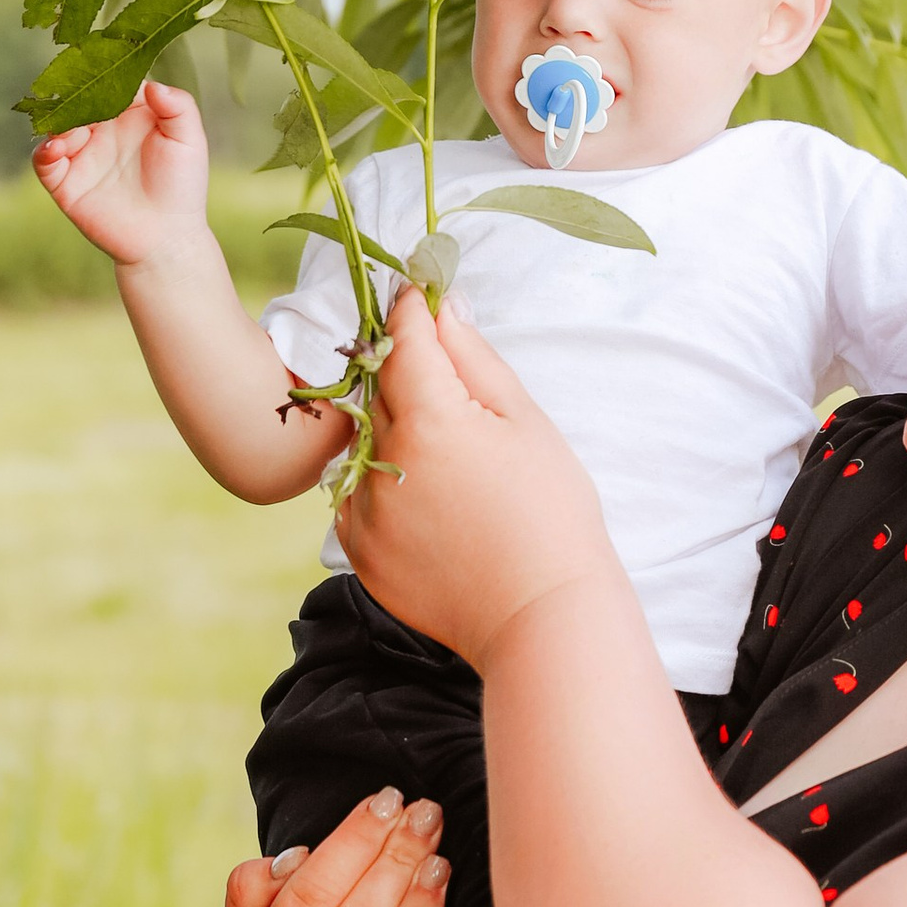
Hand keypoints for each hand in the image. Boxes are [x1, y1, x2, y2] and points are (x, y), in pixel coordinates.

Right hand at [33, 79, 212, 270]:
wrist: (166, 237)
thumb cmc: (182, 186)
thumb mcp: (189, 141)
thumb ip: (178, 107)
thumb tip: (151, 85)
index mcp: (130, 112)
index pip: (109, 82)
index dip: (102, 73)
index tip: (97, 66)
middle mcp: (102, 129)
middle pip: (77, 101)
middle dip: (72, 95)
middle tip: (75, 95)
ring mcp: (82, 154)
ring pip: (56, 127)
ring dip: (56, 122)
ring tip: (70, 131)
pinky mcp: (66, 182)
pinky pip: (44, 162)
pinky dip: (43, 152)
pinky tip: (54, 149)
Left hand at [335, 288, 615, 672]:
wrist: (540, 616)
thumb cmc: (551, 515)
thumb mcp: (525, 424)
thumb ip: (475, 360)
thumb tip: (443, 309)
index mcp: (430, 421)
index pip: (404, 341)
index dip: (410, 309)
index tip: (417, 290)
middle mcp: (384, 462)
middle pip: (380, 387)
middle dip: (404, 368)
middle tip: (439, 369)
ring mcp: (364, 510)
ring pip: (365, 441)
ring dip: (393, 428)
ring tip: (446, 450)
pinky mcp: (359, 550)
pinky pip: (355, 493)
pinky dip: (380, 481)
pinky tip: (427, 495)